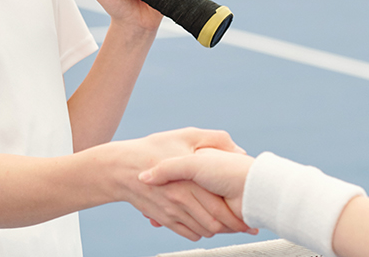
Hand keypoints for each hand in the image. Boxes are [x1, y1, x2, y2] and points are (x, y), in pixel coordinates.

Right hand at [106, 128, 250, 240]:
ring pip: (203, 231)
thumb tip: (239, 150)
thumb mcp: (186, 135)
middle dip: (232, 227)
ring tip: (227, 224)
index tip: (248, 215)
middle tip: (243, 224)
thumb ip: (215, 139)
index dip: (238, 215)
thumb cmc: (152, 148)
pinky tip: (205, 223)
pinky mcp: (164, 218)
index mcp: (191, 178)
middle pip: (215, 223)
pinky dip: (199, 232)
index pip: (221, 206)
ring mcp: (172, 211)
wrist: (120, 167)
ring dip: (217, 230)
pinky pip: (188, 233)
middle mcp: (182, 198)